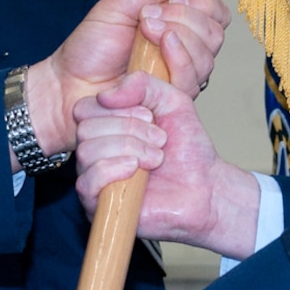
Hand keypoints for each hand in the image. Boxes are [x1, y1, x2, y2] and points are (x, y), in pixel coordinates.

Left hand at [17, 0, 230, 162]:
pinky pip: (191, 81)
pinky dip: (174, 63)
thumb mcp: (118, 7)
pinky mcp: (171, 100)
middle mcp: (181, 52)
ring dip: (175, 41)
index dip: (202, 5)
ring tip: (143, 37)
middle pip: (214, 35)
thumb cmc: (88, 50)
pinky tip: (149, 59)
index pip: (215, 13)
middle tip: (147, 20)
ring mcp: (178, 78)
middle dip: (183, 20)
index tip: (174, 0)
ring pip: (205, 59)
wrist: (66, 84)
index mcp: (175, 25)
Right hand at [71, 72, 260, 258]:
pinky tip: (136, 170)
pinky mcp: (98, 206)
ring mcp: (95, 179)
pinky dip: (112, 170)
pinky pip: (87, 182)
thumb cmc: (187, 148)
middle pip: (86, 129)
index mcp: (105, 127)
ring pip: (87, 152)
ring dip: (129, 149)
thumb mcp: (172, 100)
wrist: (205, 187)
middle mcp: (95, 151)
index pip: (84, 109)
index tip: (151, 116)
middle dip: (129, 129)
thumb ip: (143, 84)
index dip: (117, 108)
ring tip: (156, 158)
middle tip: (160, 140)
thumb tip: (105, 94)